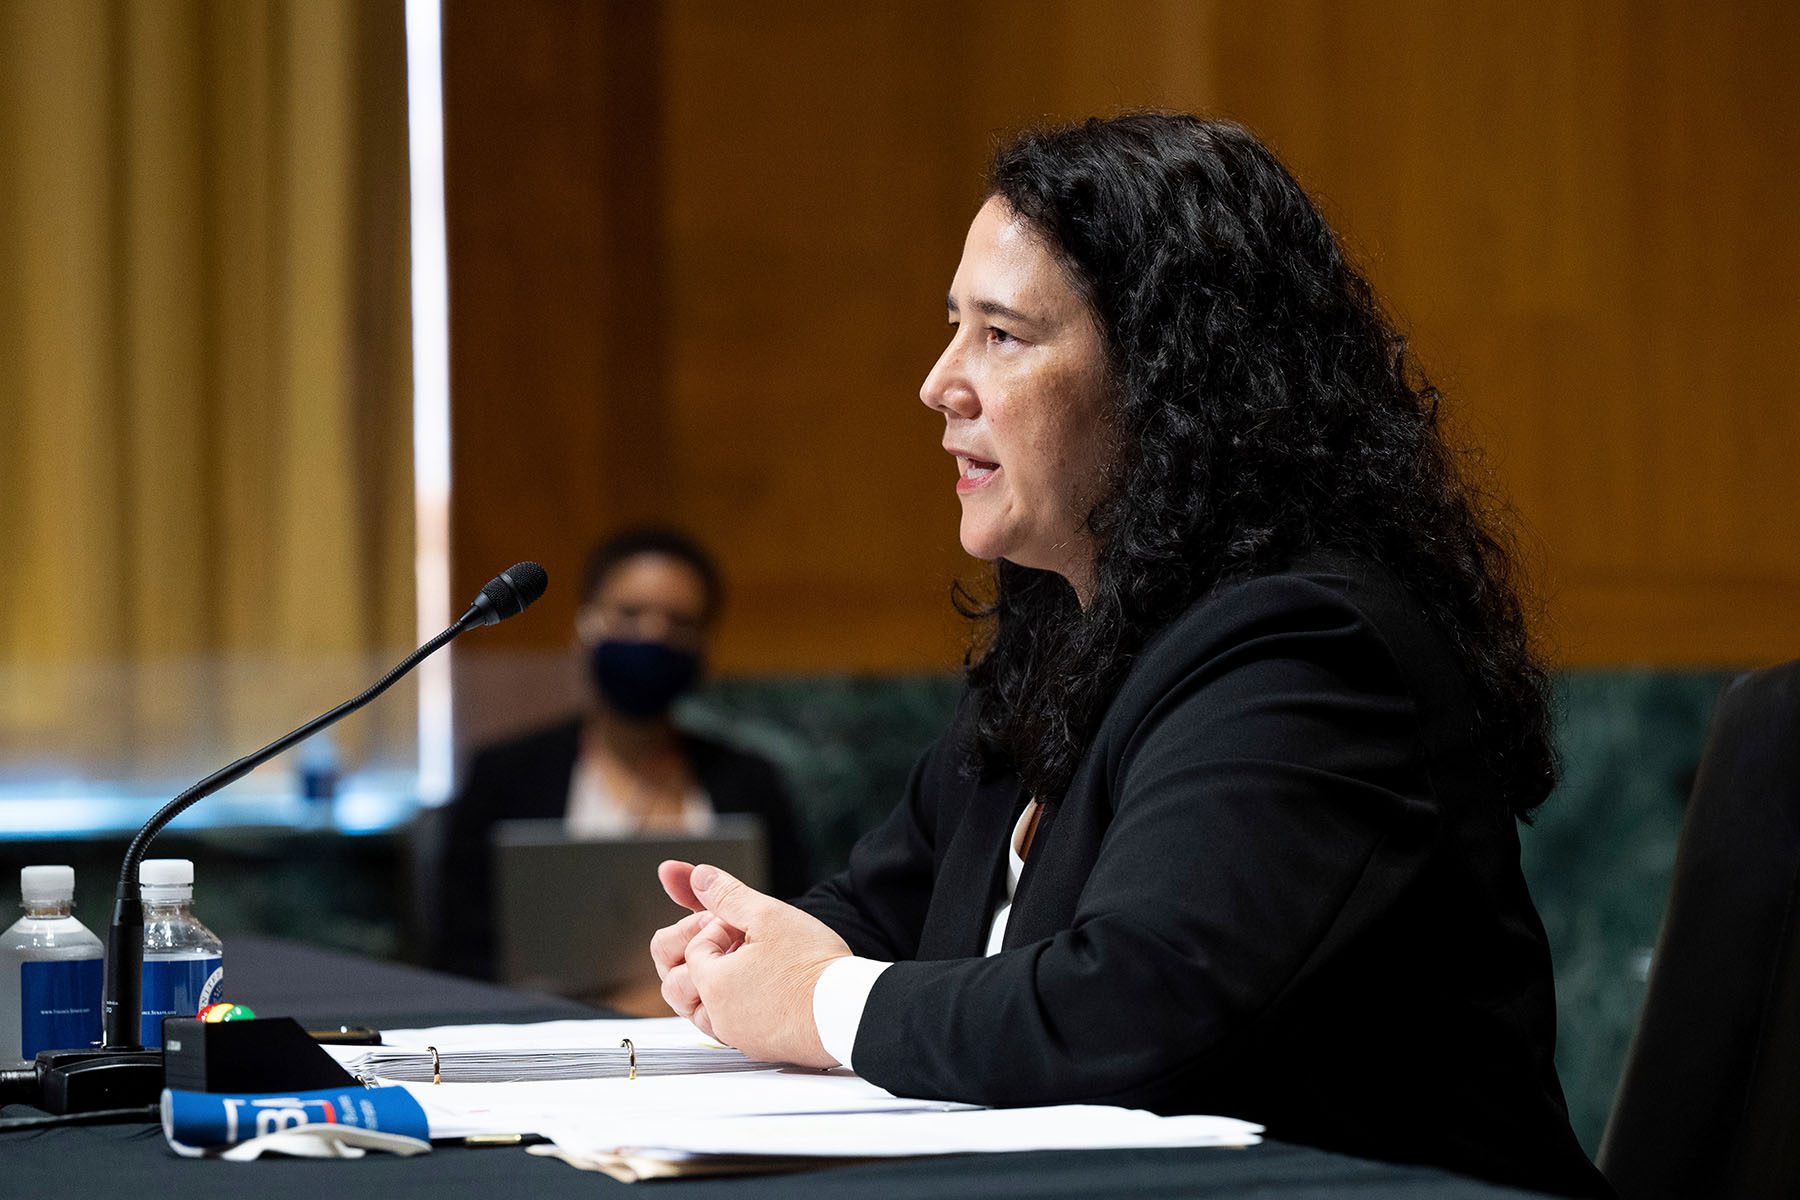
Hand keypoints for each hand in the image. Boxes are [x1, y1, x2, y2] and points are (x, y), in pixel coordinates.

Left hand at [650, 860, 849, 1067]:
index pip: (692, 948)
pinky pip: (730, 1028)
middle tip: (736, 943)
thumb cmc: (813, 967)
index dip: (717, 928)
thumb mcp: (768, 915)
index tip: (747, 926)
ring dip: (712, 985)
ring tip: (744, 964)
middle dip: (700, 956)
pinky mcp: (759, 1048)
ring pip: (700, 1011)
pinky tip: (762, 989)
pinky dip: (735, 1006)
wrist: (849, 1010)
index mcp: (714, 984)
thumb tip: (698, 877)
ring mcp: (739, 1036)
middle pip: (679, 984)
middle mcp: (718, 1017)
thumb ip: (727, 894)